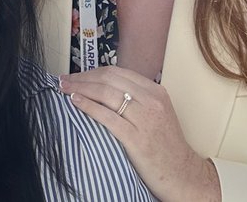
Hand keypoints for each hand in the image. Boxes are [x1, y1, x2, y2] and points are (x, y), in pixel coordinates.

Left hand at [62, 66, 219, 201]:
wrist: (182, 174)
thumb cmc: (164, 145)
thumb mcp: (156, 112)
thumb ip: (135, 97)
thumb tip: (101, 86)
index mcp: (155, 91)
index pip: (116, 72)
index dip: (92, 71)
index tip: (76, 75)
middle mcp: (152, 101)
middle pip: (109, 79)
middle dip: (82, 77)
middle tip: (64, 80)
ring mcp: (145, 119)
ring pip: (106, 94)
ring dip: (81, 89)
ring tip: (65, 89)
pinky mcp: (137, 138)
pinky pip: (107, 117)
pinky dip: (88, 106)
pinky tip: (75, 102)